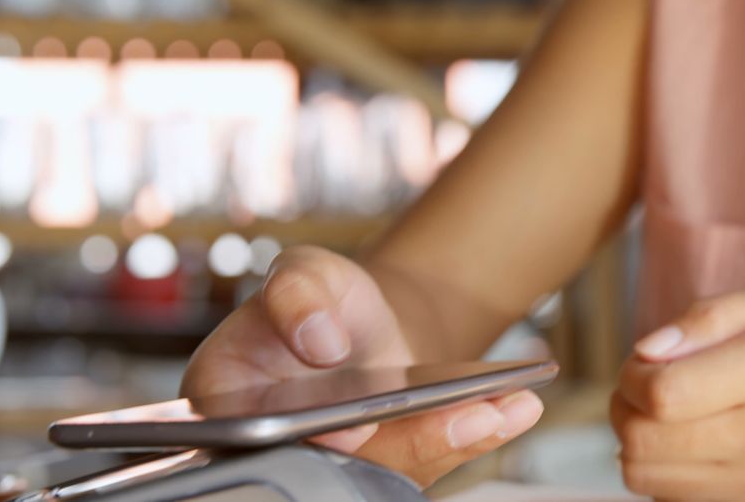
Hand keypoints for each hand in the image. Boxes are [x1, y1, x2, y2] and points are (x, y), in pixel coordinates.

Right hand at [181, 246, 543, 486]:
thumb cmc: (320, 301)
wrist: (360, 323)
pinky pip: (431, 459)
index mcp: (230, 401)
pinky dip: (475, 434)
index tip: (354, 429)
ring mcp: (340, 463)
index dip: (308, 436)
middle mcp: (282, 446)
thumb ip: (296, 294)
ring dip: (454, 442)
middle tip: (471, 417)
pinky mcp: (389, 466)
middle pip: (339, 463)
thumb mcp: (304, 273)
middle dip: (408, 444)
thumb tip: (319, 341)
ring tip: (506, 408)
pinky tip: (514, 408)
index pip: (262, 430)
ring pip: (393, 470)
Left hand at [611, 285, 744, 500]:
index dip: (632, 376)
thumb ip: (704, 319)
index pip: (665, 394)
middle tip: (642, 386)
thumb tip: (646, 351)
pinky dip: (659, 469)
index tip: (644, 361)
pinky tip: (681, 442)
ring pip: (645, 476)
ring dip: (633, 441)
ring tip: (658, 414)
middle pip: (644, 440)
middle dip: (623, 407)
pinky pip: (670, 498)